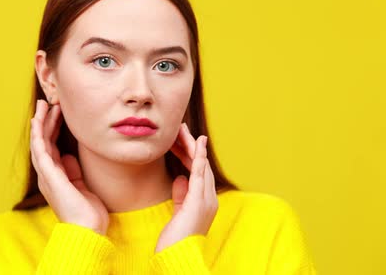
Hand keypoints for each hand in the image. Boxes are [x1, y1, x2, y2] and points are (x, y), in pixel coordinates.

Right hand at [30, 99, 109, 234]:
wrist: (87, 231)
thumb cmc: (88, 213)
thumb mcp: (82, 186)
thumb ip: (74, 171)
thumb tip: (69, 156)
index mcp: (56, 176)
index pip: (52, 146)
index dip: (53, 128)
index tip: (59, 112)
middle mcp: (48, 174)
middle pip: (44, 141)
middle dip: (45, 121)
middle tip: (48, 102)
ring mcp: (47, 176)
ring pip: (39, 143)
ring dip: (40, 123)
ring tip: (43, 105)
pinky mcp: (50, 177)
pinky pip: (40, 151)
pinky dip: (38, 136)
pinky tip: (38, 122)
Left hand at [155, 122, 218, 252]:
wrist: (177, 257)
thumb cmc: (175, 239)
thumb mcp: (178, 213)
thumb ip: (181, 196)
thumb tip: (180, 178)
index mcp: (204, 201)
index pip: (197, 171)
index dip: (189, 154)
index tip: (178, 140)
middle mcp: (209, 198)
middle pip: (201, 164)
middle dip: (190, 145)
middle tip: (179, 128)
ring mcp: (207, 200)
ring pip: (201, 165)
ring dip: (193, 146)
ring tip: (183, 130)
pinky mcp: (199, 202)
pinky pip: (201, 174)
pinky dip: (199, 158)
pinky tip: (196, 144)